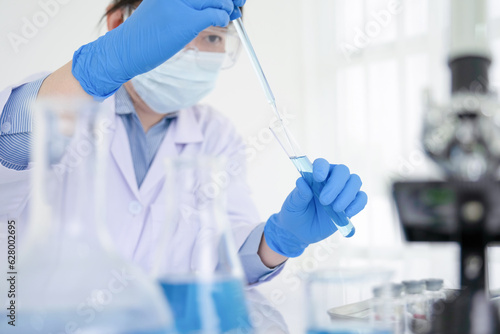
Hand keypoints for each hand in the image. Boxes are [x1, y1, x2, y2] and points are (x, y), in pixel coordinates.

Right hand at [72, 0, 244, 98]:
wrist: (126, 49)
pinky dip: (222, 17)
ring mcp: (181, 4)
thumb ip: (184, 3)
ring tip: (227, 14)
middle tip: (237, 3)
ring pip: (217, 0)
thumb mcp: (162, 8)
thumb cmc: (145, 33)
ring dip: (226, 7)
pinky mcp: (187, 20)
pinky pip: (215, 14)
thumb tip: (213, 2)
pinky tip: (220, 21)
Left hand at [263, 158, 367, 256]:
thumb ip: (299, 195)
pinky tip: (347, 213)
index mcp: (316, 175)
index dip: (322, 168)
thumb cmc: (295, 213)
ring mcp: (343, 191)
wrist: (301, 232)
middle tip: (324, 200)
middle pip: (342, 171)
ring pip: (355, 181)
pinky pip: (361, 198)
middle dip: (336, 184)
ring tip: (335, 209)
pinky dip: (357, 204)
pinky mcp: (351, 204)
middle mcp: (331, 179)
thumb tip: (302, 182)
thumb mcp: (293, 205)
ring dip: (347, 194)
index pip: (322, 164)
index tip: (318, 177)